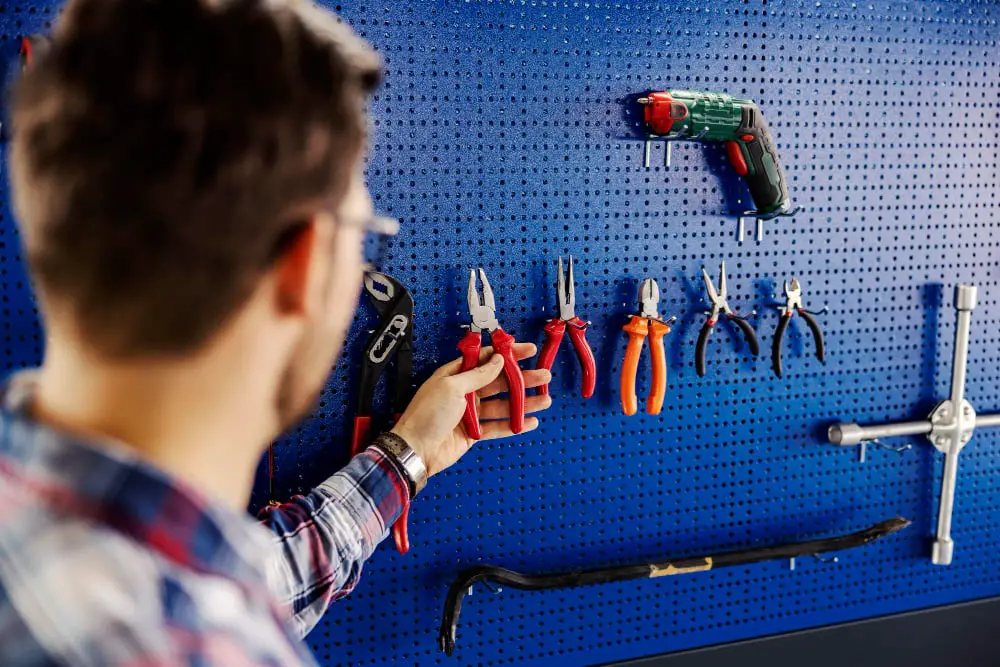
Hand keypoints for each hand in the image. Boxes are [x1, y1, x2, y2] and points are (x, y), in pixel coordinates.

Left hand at [391, 343, 551, 476]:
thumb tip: (496, 360)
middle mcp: (464, 392)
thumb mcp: (452, 387)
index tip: (527, 350)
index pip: (486, 359)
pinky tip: (529, 422)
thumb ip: (477, 374)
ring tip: (544, 399)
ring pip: (502, 404)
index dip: (507, 354)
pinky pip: (498, 426)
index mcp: (455, 375)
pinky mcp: (474, 433)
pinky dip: (514, 424)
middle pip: (499, 382)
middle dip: (522, 379)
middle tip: (543, 375)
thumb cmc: (426, 416)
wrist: (416, 450)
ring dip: (523, 402)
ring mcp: (470, 413)